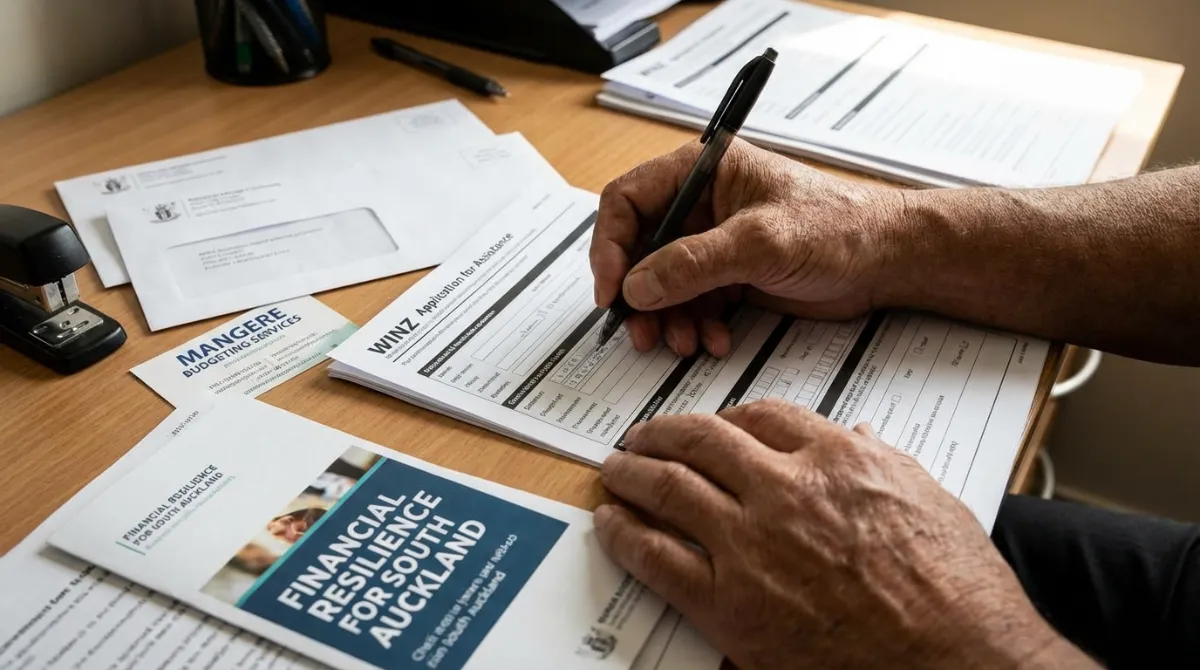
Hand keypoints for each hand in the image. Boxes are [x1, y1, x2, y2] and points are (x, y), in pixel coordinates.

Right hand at [591, 139, 904, 356]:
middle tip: (641, 331)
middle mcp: (700, 203)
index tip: (611, 291)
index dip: (610, 247)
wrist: (887, 262)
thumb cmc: (839, 227)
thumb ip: (693, 264)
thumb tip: (637, 286)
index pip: (627, 200)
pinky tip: (713, 340)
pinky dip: (694, 326)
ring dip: (666, 318)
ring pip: (661, 284)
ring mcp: (712, 241)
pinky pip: (690, 304)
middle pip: (639, 248)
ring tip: (682, 343)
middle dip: (639, 294)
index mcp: (702, 171)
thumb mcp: (760, 242)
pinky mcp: (728, 274)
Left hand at [594, 400, 1089, 668]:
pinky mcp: (729, 604)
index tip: (712, 424)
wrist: (959, 661)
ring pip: (669, 488)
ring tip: (616, 469)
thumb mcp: (930, 499)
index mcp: (836, 459)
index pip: (762, 415)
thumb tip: (859, 435)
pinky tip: (610, 524)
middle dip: (663, 433)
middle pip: (702, 440)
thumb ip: (881, 461)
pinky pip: (657, 559)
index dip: (726, 417)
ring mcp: (751, 545)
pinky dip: (624, 536)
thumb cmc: (957, 590)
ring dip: (632, 473)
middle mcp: (785, 490)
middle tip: (643, 436)